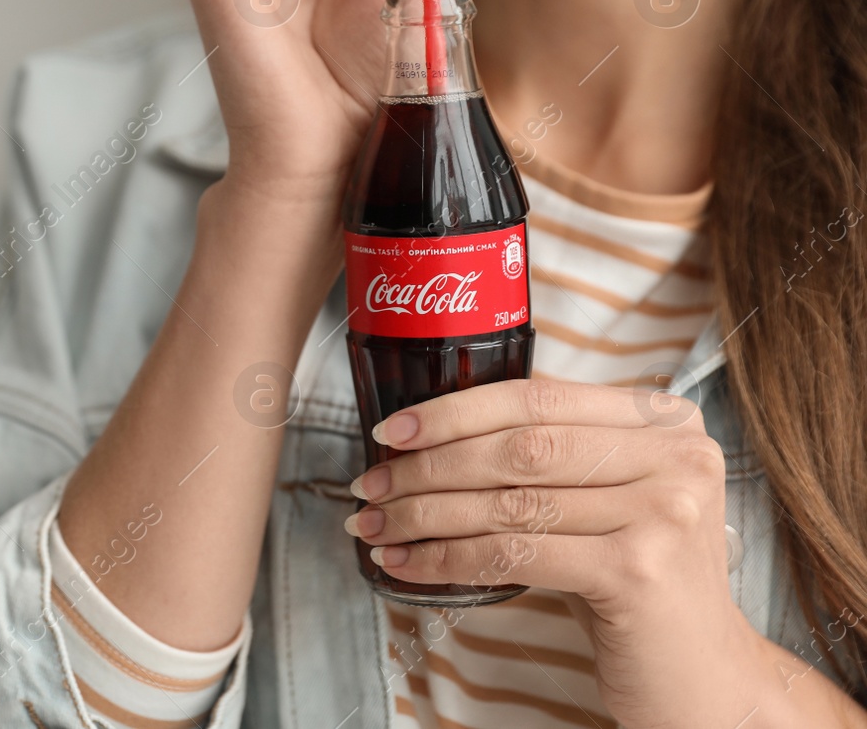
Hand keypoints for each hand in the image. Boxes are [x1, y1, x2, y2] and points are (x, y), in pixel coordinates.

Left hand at [345, 379, 764, 728]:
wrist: (703, 679)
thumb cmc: (637, 580)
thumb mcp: (610, 498)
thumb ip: (553, 453)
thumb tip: (429, 432)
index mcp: (666, 421)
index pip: (538, 396)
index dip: (455, 410)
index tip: (392, 429)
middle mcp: (676, 457)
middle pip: (519, 446)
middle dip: (429, 465)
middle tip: (371, 482)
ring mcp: (662, 513)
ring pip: (509, 502)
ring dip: (425, 513)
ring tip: (376, 524)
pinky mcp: (636, 571)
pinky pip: (514, 554)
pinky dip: (448, 559)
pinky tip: (408, 563)